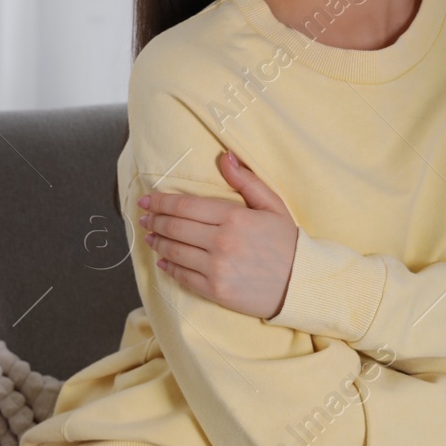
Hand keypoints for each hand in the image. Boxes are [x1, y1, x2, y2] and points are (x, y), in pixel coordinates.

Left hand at [138, 150, 298, 319]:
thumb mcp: (273, 205)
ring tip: (150, 236)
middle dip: (154, 220)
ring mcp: (216, 268)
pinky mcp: (214, 290)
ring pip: (173, 251)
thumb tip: (225, 156)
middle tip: (144, 216)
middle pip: (174, 227)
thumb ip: (247, 181)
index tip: (148, 199)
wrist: (301, 283)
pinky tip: (163, 260)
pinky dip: (168, 266)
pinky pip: (182, 275)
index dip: (162, 201)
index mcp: (234, 217)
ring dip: (157, 242)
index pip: (186, 206)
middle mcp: (221, 242)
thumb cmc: (287, 242)